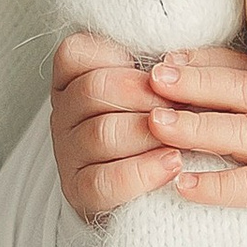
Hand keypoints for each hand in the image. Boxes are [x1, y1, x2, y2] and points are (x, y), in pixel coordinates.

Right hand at [49, 30, 179, 221]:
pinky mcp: (79, 192)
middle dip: (145, 94)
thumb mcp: (154, 88)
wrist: (146, 188)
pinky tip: (173, 164)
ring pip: (102, 133)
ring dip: (150, 132)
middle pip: (94, 89)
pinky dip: (143, 171)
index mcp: (73, 80)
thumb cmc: (157, 126)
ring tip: (184, 136)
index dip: (115, 56)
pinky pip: (105, 181)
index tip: (154, 70)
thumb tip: (180, 59)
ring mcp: (68, 154)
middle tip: (183, 102)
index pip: (74, 54)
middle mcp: (63, 114)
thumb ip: (159, 70)